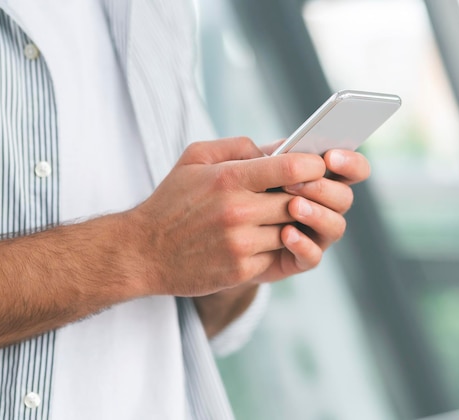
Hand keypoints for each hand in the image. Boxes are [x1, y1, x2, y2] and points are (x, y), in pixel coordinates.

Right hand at [127, 137, 325, 296]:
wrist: (142, 252)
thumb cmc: (171, 201)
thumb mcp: (195, 158)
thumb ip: (239, 147)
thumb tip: (279, 148)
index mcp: (228, 178)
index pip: (291, 167)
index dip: (313, 165)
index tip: (316, 166)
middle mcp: (237, 211)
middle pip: (298, 201)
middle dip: (304, 196)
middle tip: (301, 192)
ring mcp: (241, 244)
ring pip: (291, 230)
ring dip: (288, 223)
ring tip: (272, 217)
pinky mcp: (242, 270)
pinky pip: (276, 254)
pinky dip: (272, 247)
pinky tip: (255, 240)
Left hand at [255, 149, 369, 279]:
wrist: (223, 233)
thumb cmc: (242, 190)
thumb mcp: (255, 165)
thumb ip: (275, 154)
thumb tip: (287, 147)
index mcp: (323, 178)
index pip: (353, 169)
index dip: (351, 163)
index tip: (330, 157)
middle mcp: (327, 206)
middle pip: (345, 197)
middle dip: (323, 188)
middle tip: (295, 183)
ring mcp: (317, 234)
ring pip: (335, 226)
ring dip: (317, 214)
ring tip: (293, 206)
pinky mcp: (302, 258)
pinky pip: (313, 256)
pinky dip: (303, 244)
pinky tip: (285, 234)